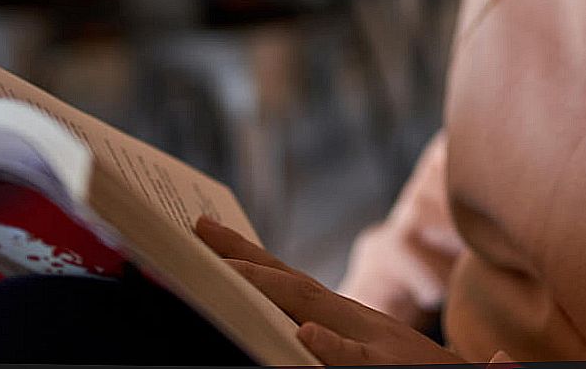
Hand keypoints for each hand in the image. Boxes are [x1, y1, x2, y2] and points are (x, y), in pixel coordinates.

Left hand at [196, 216, 467, 365]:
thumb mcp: (390, 357)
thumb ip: (348, 345)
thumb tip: (306, 329)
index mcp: (353, 319)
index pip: (294, 283)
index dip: (252, 259)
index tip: (208, 233)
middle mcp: (359, 323)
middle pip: (291, 285)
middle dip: (243, 258)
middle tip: (196, 230)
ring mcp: (374, 347)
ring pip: (313, 311)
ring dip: (271, 288)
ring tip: (229, 272)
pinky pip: (355, 361)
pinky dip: (331, 348)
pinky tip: (304, 337)